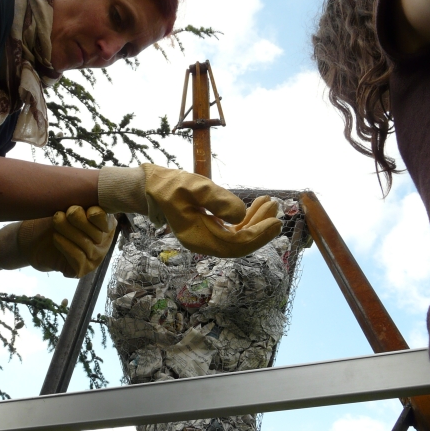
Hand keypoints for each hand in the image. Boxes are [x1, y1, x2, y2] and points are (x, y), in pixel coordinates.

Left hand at [0, 207, 115, 277]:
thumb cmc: (51, 220)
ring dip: (69, 230)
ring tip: (55, 220)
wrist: (32, 241)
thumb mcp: (66, 205)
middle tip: (63, 212)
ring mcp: (94, 258)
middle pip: (96, 232)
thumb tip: (87, 187)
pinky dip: (66, 245)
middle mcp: (103, 242)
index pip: (107, 220)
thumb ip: (79, 200)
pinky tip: (56, 237)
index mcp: (104, 224)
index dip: (95, 214)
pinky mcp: (82, 270)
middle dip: (78, 220)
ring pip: (86, 244)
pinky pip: (78, 257)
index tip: (78, 206)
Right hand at [98, 164, 280, 256]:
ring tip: (269, 203)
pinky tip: (258, 205)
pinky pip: (233, 230)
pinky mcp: (210, 229)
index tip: (274, 222)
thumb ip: (215, 200)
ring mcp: (207, 238)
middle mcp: (204, 243)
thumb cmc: (170, 186)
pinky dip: (247, 219)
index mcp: (198, 239)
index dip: (257, 236)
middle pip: (240, 244)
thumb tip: (240, 214)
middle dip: (261, 229)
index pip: (235, 244)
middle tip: (277, 210)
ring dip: (256, 222)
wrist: (152, 187)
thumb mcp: (192, 187)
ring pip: (239, 237)